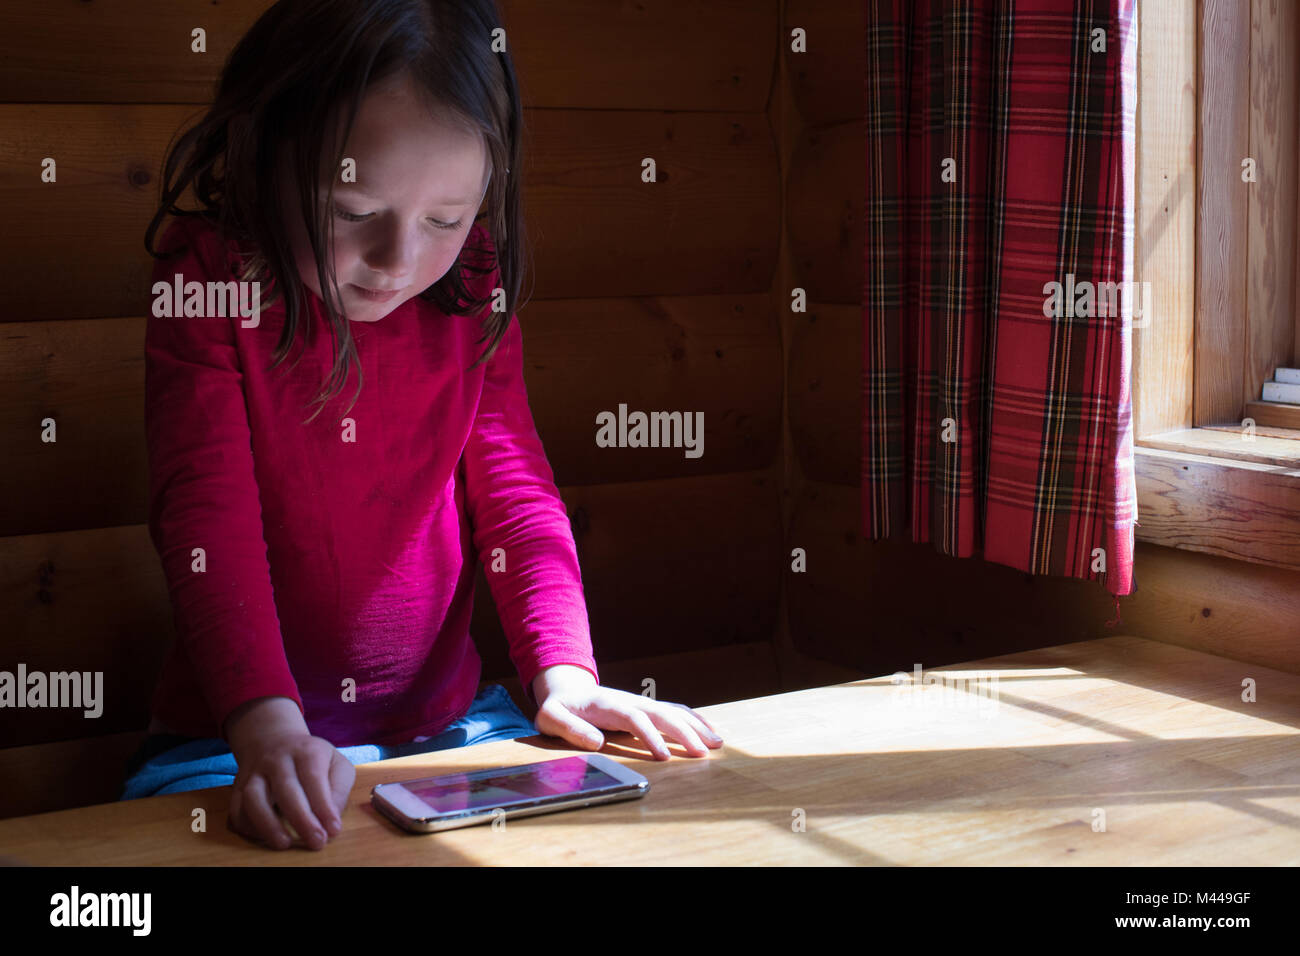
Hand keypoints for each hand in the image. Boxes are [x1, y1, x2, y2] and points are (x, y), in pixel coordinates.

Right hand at [223, 696, 354, 850]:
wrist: (274, 740)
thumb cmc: (312, 758)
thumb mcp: (336, 763)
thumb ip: (339, 788)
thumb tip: (332, 818)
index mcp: (306, 751)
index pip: (314, 779)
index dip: (324, 806)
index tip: (333, 830)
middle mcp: (277, 759)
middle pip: (285, 788)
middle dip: (301, 819)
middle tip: (316, 841)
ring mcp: (254, 773)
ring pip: (253, 797)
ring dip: (268, 824)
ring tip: (284, 843)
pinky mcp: (238, 787)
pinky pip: (236, 808)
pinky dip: (248, 825)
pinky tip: (264, 836)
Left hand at [531, 665, 723, 759]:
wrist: (567, 689)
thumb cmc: (559, 708)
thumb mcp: (550, 717)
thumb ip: (569, 728)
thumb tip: (596, 741)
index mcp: (608, 705)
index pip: (635, 719)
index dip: (650, 737)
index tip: (663, 757)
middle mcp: (630, 701)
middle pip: (662, 714)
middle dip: (684, 733)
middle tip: (703, 753)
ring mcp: (641, 703)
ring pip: (674, 711)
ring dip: (696, 726)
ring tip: (717, 743)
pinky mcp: (646, 708)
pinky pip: (675, 711)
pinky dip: (695, 719)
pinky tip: (710, 731)